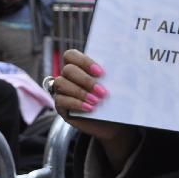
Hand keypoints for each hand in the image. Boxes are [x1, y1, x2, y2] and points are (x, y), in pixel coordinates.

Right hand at [52, 49, 139, 164]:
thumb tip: (118, 69)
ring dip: (80, 92)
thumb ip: (113, 76)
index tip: (101, 73)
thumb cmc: (113, 100)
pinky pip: (60, 100)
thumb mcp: (115, 87)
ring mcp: (61, 90)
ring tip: (96, 101)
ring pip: (61, 83)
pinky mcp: (60, 106)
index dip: (84, 62)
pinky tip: (90, 108)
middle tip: (102, 91)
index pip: (71, 55)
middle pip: (68, 69)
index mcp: (79, 66)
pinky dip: (76, 103)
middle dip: (86, 80)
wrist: (111, 122)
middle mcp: (68, 76)